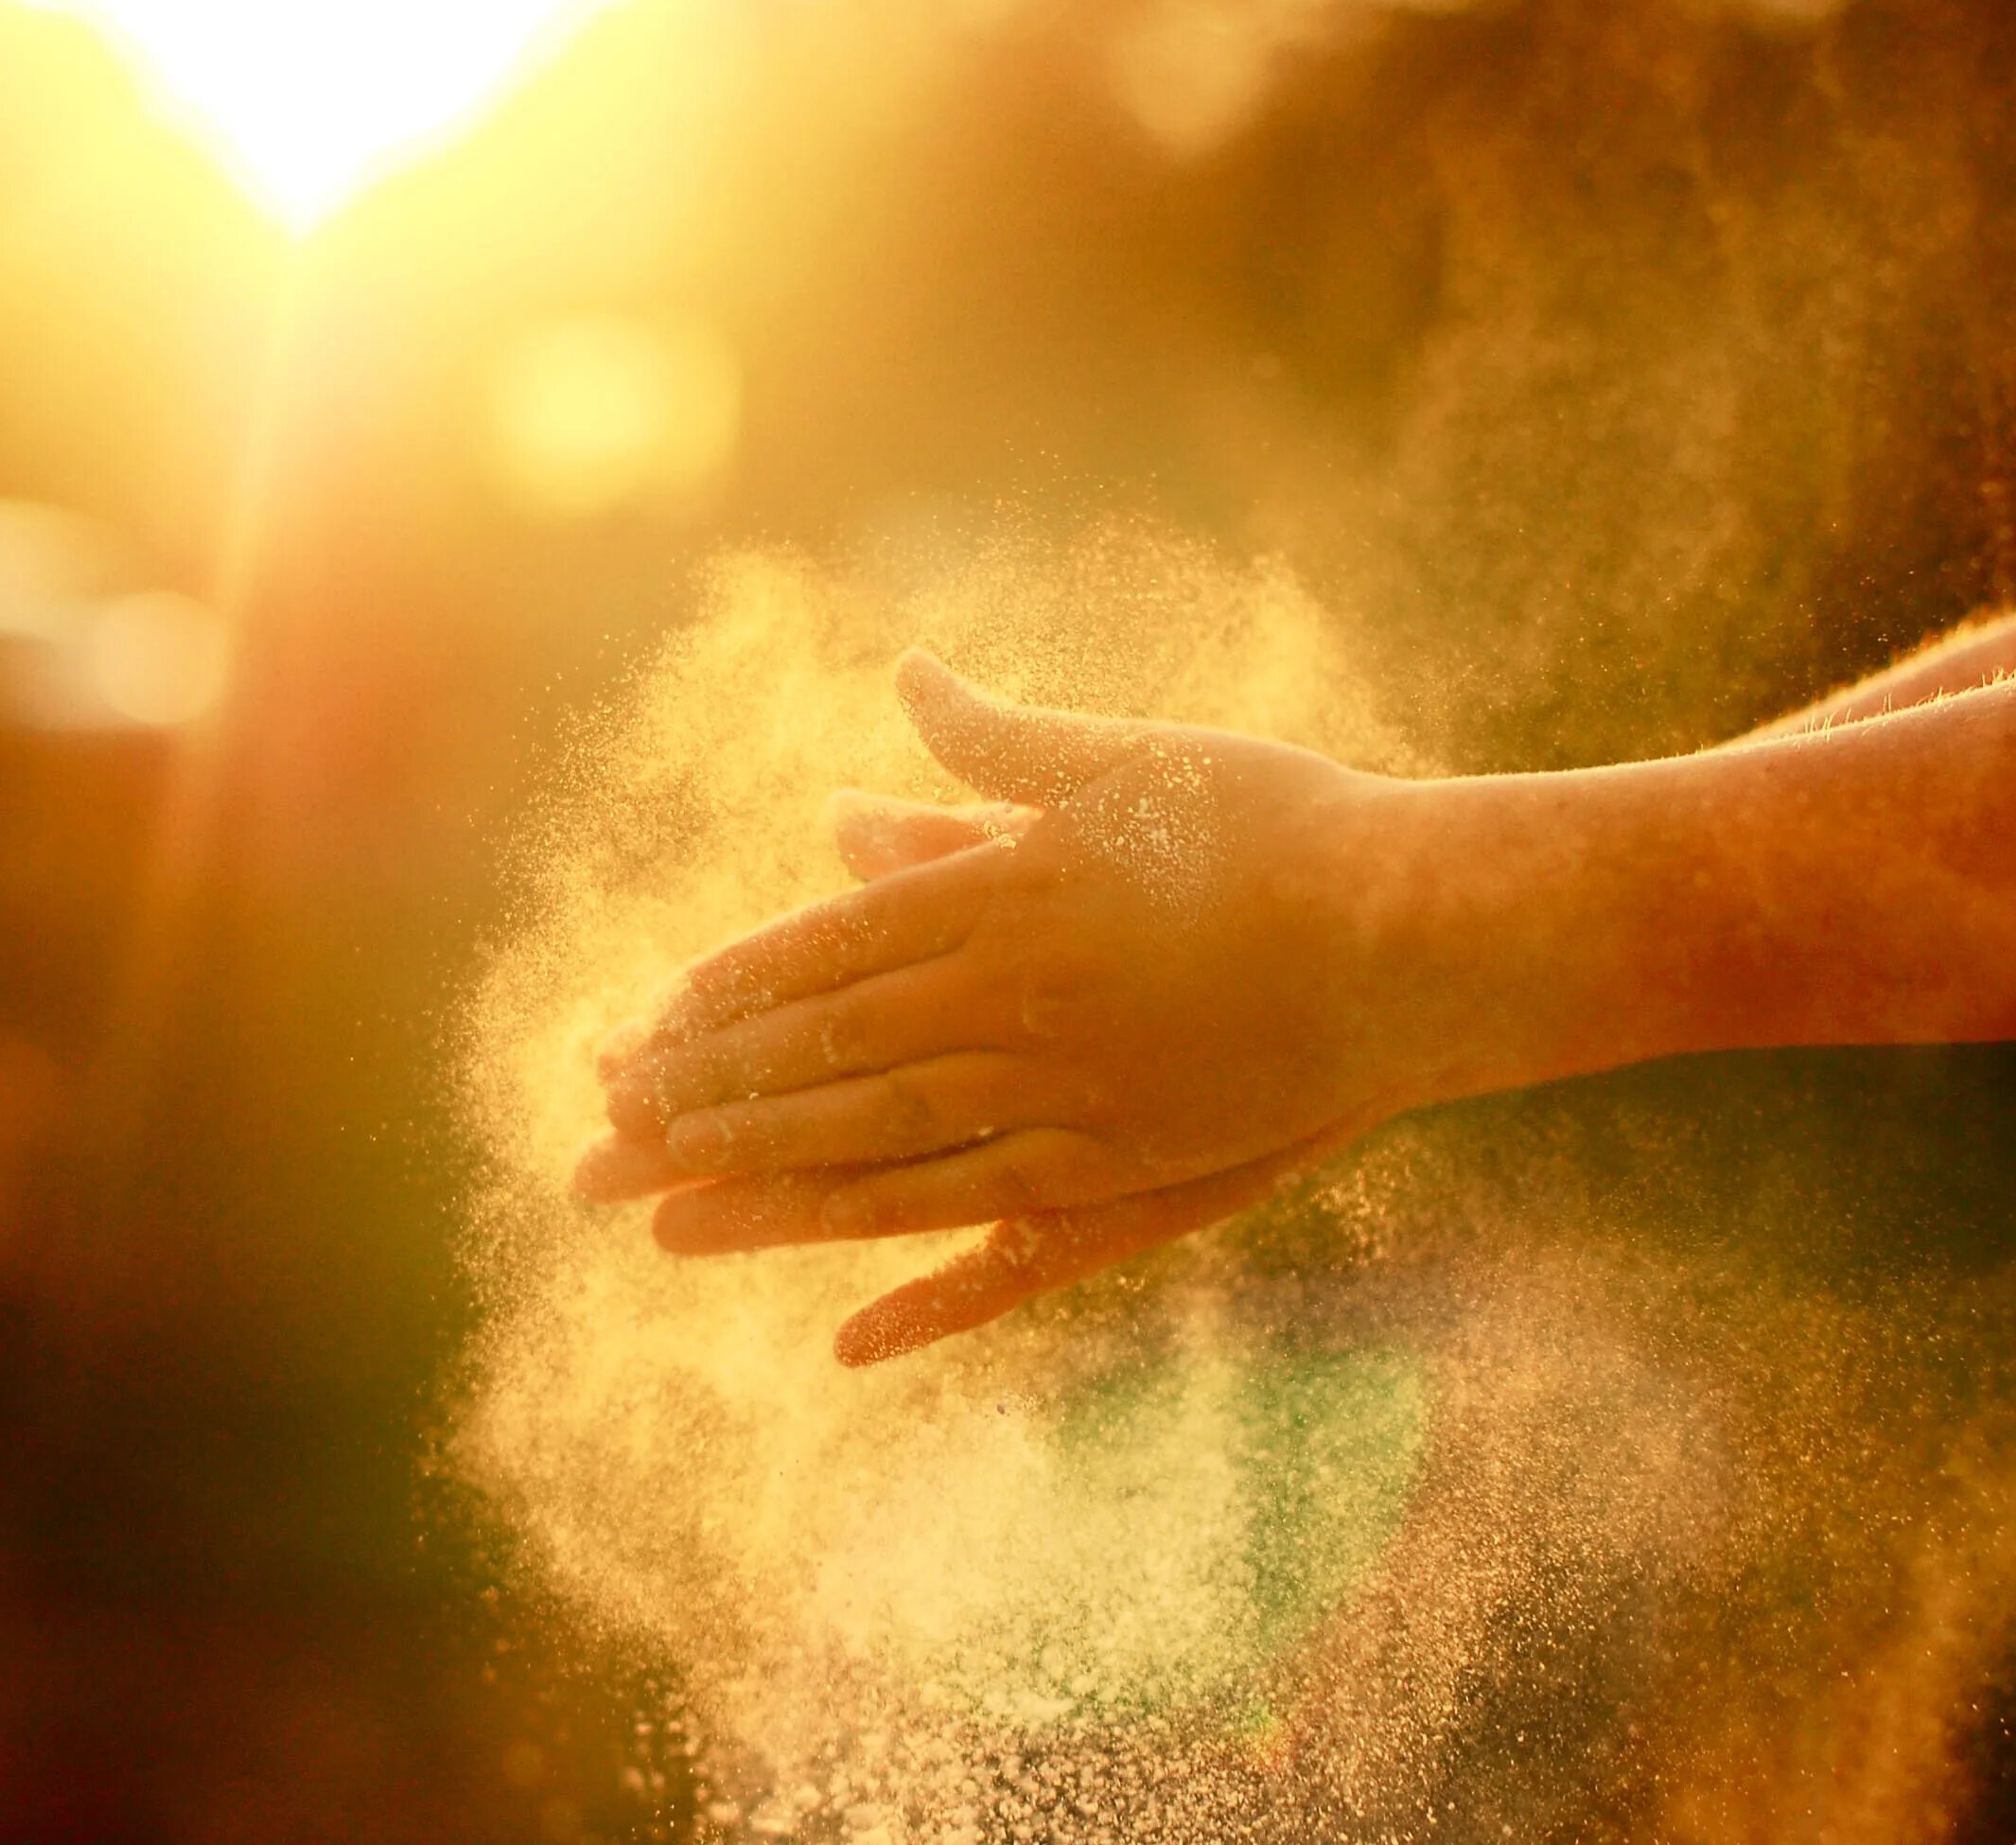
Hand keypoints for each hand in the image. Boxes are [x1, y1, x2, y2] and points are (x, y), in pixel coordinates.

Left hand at [572, 653, 1509, 1358]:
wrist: (1422, 929)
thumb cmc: (1280, 823)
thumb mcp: (1127, 761)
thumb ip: (999, 739)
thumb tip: (902, 673)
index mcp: (999, 895)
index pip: (819, 957)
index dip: (718, 1005)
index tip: (635, 1038)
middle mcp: (1010, 1004)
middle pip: (821, 1064)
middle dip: (697, 1106)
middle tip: (593, 1148)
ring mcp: (1067, 1102)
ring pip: (881, 1157)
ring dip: (763, 1192)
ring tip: (661, 1224)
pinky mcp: (1131, 1177)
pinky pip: (1000, 1244)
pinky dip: (916, 1293)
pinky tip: (844, 1343)